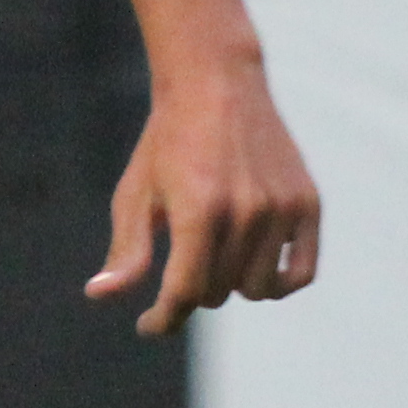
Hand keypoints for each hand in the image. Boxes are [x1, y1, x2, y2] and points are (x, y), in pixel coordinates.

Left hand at [87, 56, 320, 335]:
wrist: (215, 82)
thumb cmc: (165, 142)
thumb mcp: (136, 194)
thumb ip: (127, 252)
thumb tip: (100, 298)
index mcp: (199, 209)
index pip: (185, 293)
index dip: (163, 319)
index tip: (150, 325)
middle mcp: (246, 211)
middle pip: (217, 293)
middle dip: (192, 292)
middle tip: (180, 266)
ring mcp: (281, 207)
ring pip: (256, 289)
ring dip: (231, 285)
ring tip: (214, 259)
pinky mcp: (307, 203)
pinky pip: (300, 274)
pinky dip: (278, 284)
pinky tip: (254, 272)